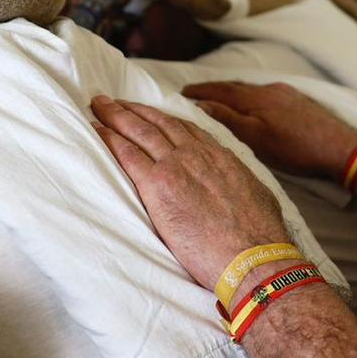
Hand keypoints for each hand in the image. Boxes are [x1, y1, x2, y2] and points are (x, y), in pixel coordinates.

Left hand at [91, 94, 288, 291]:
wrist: (253, 256)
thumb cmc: (260, 237)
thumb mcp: (257, 195)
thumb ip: (239, 183)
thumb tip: (237, 185)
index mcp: (220, 157)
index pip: (185, 129)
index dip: (162, 119)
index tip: (149, 113)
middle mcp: (197, 155)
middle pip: (158, 123)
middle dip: (134, 110)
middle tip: (113, 101)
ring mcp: (176, 167)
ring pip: (139, 132)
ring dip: (116, 116)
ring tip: (99, 106)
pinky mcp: (158, 185)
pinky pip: (127, 154)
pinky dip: (109, 139)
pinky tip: (96, 130)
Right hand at [181, 80, 356, 181]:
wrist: (340, 147)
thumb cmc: (296, 148)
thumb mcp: (256, 138)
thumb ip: (227, 119)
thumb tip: (199, 105)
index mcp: (254, 98)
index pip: (218, 90)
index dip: (198, 92)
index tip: (180, 94)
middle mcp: (268, 89)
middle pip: (233, 86)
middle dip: (212, 89)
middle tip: (194, 95)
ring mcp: (285, 93)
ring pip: (251, 90)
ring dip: (232, 93)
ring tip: (219, 100)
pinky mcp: (298, 101)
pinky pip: (266, 94)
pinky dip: (251, 98)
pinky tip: (253, 108)